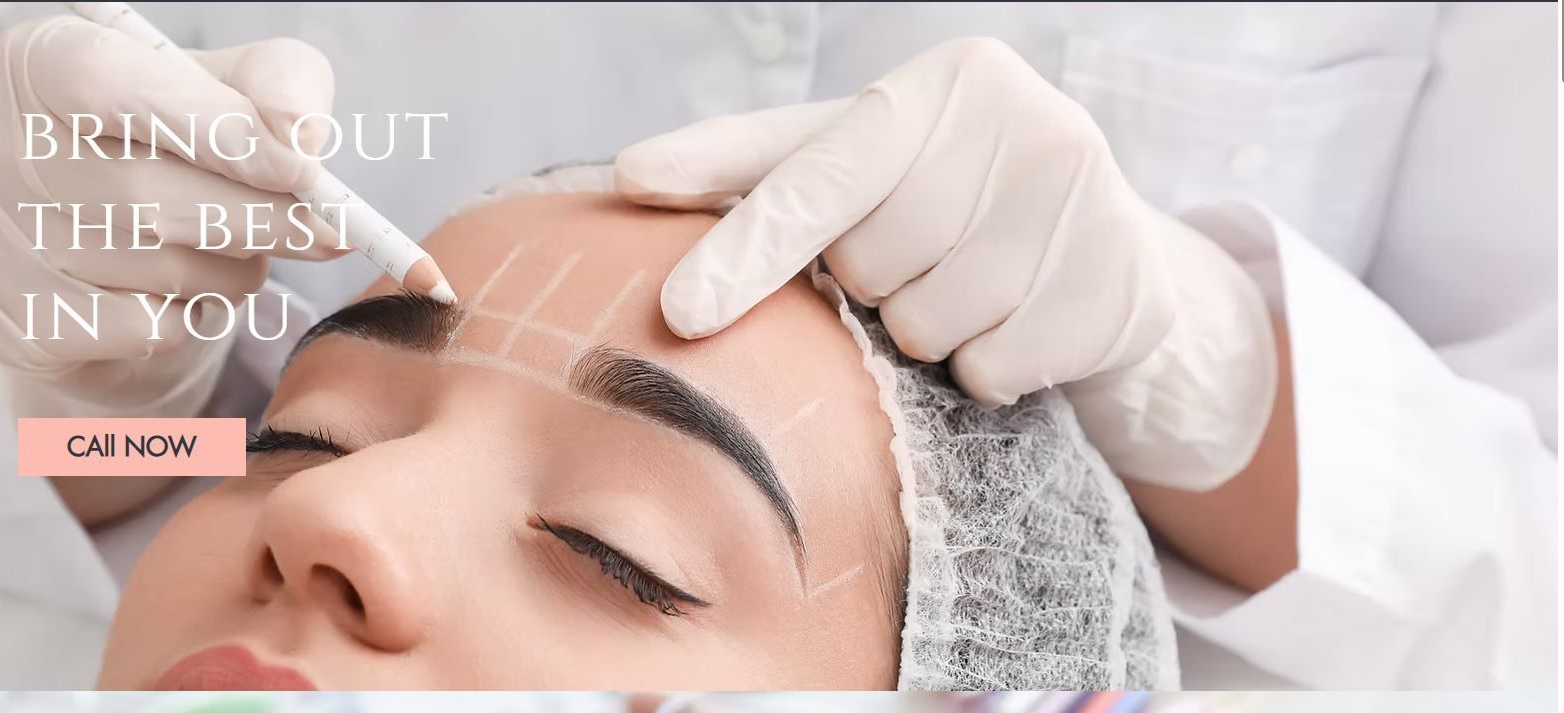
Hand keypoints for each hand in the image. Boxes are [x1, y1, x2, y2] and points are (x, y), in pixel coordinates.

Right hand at [0, 16, 341, 417]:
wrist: (100, 256)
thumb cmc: (173, 151)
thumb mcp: (227, 91)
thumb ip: (274, 85)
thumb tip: (301, 131)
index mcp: (36, 63)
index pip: (111, 85)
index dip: (214, 129)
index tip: (302, 166)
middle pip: (142, 191)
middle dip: (258, 217)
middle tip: (328, 230)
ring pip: (152, 270)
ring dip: (232, 271)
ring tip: (238, 253)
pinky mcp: (8, 325)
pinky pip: (140, 330)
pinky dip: (192, 317)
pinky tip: (185, 295)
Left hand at [615, 38, 1276, 488]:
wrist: (1106, 247)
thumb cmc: (942, 195)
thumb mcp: (856, 159)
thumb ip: (758, 168)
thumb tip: (624, 175)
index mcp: (938, 82)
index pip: (816, 179)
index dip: (746, 248)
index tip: (680, 312)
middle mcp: (1018, 120)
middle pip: (868, 266)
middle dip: (873, 283)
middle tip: (916, 255)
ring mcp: (1082, 199)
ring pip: (929, 327)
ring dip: (928, 331)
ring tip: (969, 287)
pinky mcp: (1118, 284)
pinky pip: (992, 371)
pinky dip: (987, 369)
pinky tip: (1016, 322)